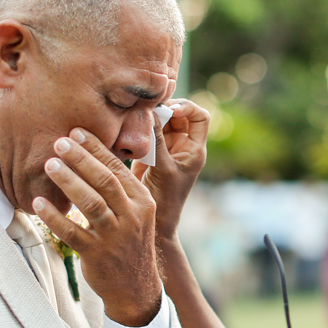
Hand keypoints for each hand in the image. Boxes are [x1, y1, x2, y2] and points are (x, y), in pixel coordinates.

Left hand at [35, 128, 160, 326]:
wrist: (137, 288)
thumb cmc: (129, 243)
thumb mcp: (136, 214)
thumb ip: (120, 189)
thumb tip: (95, 155)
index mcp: (142, 202)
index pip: (119, 169)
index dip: (97, 148)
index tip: (77, 131)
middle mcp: (132, 217)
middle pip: (105, 181)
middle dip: (82, 158)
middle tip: (60, 141)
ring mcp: (116, 237)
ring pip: (91, 204)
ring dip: (68, 181)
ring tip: (49, 164)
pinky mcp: (98, 255)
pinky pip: (73, 232)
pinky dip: (54, 217)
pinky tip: (38, 203)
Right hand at [138, 99, 208, 241]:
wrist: (152, 220)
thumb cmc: (165, 199)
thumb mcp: (163, 169)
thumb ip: (158, 142)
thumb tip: (152, 112)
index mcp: (193, 149)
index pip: (199, 117)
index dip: (187, 108)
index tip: (172, 111)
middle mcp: (181, 145)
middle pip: (176, 114)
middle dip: (163, 109)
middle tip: (147, 110)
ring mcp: (164, 148)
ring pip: (159, 121)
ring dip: (149, 117)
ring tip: (136, 117)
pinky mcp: (148, 152)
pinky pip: (145, 132)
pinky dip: (137, 127)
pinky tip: (127, 127)